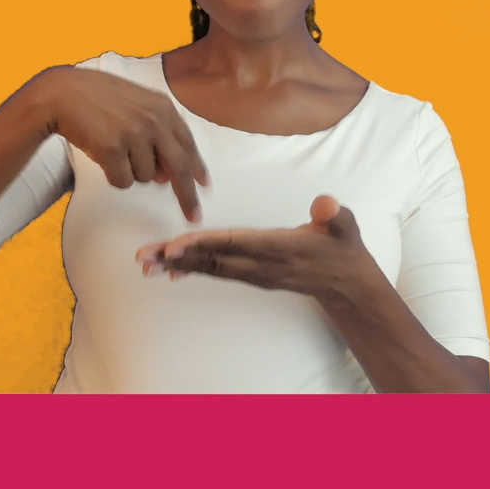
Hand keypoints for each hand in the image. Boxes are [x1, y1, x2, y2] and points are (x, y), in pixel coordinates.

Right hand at [33, 66, 209, 221]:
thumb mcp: (136, 104)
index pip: (188, 145)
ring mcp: (134, 135)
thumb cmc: (97, 98)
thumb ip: (157, 133)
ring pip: (146, 177)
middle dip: (187, 196)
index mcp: (163, 108)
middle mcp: (153, 121)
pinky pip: (123, 181)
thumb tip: (167, 176)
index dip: (197, 169)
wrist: (62, 93)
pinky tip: (101, 155)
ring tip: (113, 149)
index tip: (205, 186)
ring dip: (130, 172)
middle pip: (179, 168)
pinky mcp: (112, 149)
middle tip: (192, 216)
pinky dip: (113, 175)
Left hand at [134, 196, 378, 302]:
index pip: (233, 245)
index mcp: (277, 248)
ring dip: (175, 265)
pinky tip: (168, 271)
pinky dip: (191, 270)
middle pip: (211, 259)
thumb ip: (336, 216)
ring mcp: (253, 273)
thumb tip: (326, 204)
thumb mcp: (346, 229)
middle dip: (174, 257)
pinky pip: (215, 272)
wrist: (347, 284)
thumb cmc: (343, 249)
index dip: (202, 244)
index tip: (173, 246)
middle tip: (141, 257)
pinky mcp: (250, 275)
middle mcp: (259, 264)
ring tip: (144, 263)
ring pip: (208, 268)